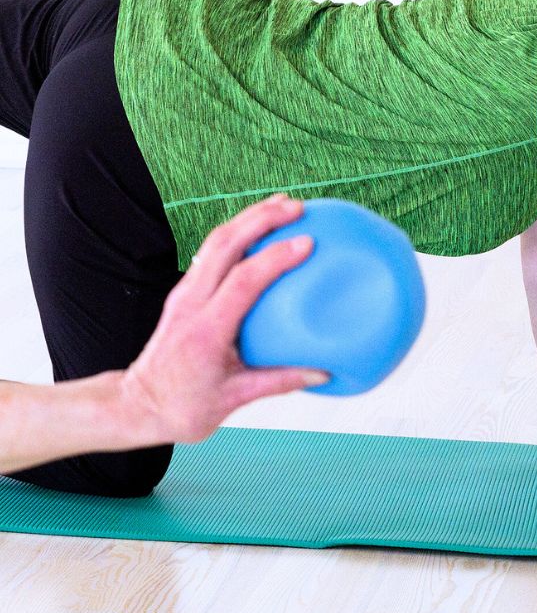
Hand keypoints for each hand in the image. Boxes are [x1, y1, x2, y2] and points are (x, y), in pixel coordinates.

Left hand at [120, 195, 329, 445]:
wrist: (137, 405)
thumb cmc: (183, 408)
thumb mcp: (234, 399)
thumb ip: (279, 382)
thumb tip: (323, 372)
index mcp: (206, 330)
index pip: (242, 282)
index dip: (274, 258)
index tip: (307, 242)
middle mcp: (191, 303)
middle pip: (224, 245)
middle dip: (261, 219)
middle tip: (298, 206)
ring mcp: (185, 293)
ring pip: (216, 242)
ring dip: (249, 218)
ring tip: (283, 204)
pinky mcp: (186, 292)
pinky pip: (212, 252)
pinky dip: (239, 233)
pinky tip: (261, 228)